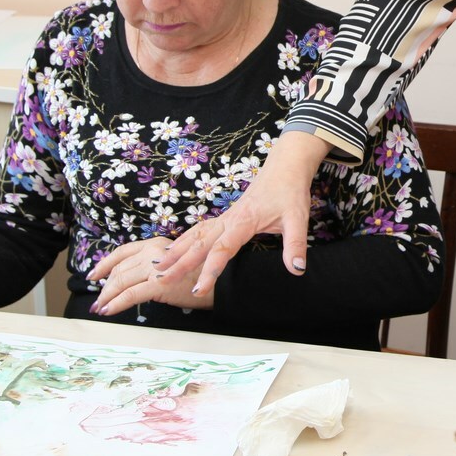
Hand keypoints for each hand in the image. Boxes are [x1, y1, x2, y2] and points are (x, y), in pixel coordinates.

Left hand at [89, 236, 211, 315]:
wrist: (218, 283)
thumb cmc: (198, 275)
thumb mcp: (172, 263)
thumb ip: (153, 265)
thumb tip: (132, 278)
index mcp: (155, 244)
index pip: (122, 252)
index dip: (105, 264)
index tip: (94, 274)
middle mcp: (152, 251)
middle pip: (119, 269)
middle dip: (105, 287)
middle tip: (98, 300)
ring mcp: (154, 266)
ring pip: (121, 282)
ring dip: (107, 297)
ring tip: (101, 308)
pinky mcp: (157, 284)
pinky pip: (129, 295)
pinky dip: (115, 304)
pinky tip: (108, 310)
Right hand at [155, 130, 329, 291]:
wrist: (286, 166)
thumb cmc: (291, 191)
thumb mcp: (298, 219)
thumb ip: (296, 244)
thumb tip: (296, 268)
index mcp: (244, 222)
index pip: (222, 250)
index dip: (209, 271)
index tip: (199, 289)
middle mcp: (229, 220)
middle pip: (200, 244)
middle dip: (180, 263)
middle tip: (161, 279)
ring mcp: (226, 217)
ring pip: (195, 235)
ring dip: (176, 250)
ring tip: (157, 265)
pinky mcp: (227, 216)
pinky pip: (200, 229)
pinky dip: (184, 239)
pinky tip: (174, 247)